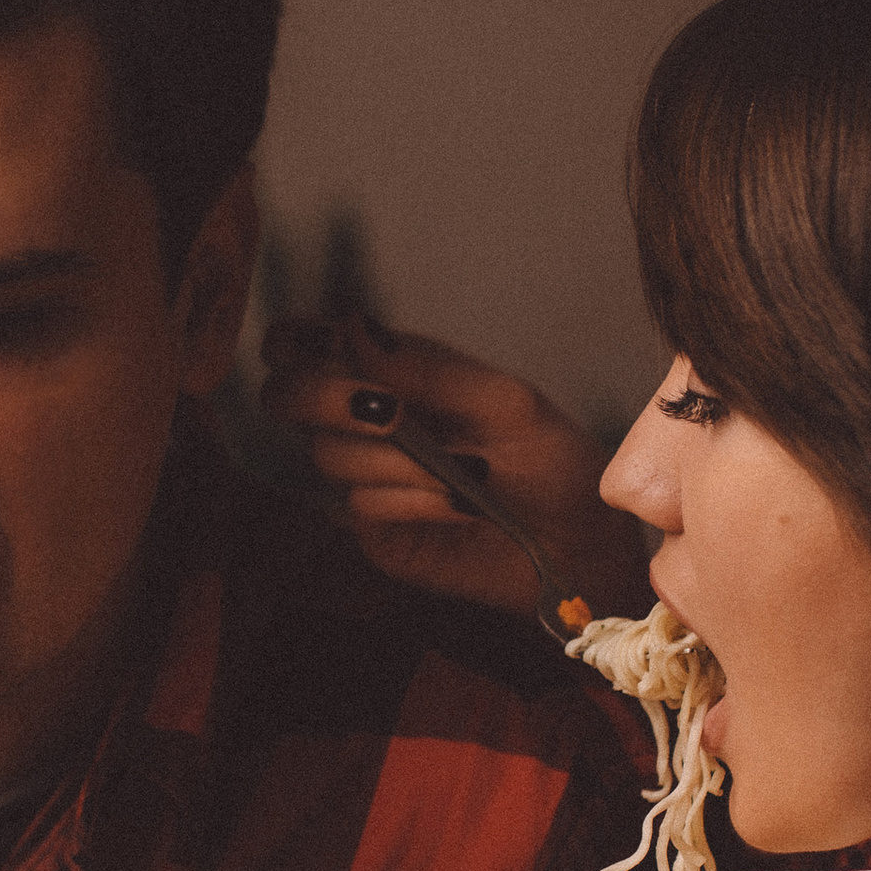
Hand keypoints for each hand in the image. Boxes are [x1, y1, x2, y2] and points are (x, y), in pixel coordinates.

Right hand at [258, 316, 647, 620]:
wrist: (581, 543)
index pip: (309, 347)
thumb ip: (429, 368)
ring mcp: (367, 480)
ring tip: (466, 472)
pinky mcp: (376, 535)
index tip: (312, 345)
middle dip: (327, 398)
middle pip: (289, 398)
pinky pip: (362, 506)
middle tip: (390, 412)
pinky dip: (412, 499)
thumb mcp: (505, 401)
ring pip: (329, 454)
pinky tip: (458, 506)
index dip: (292, 343)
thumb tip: (351, 327)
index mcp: (396, 375)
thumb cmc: (554, 462)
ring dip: (397, 460)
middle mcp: (368, 423)